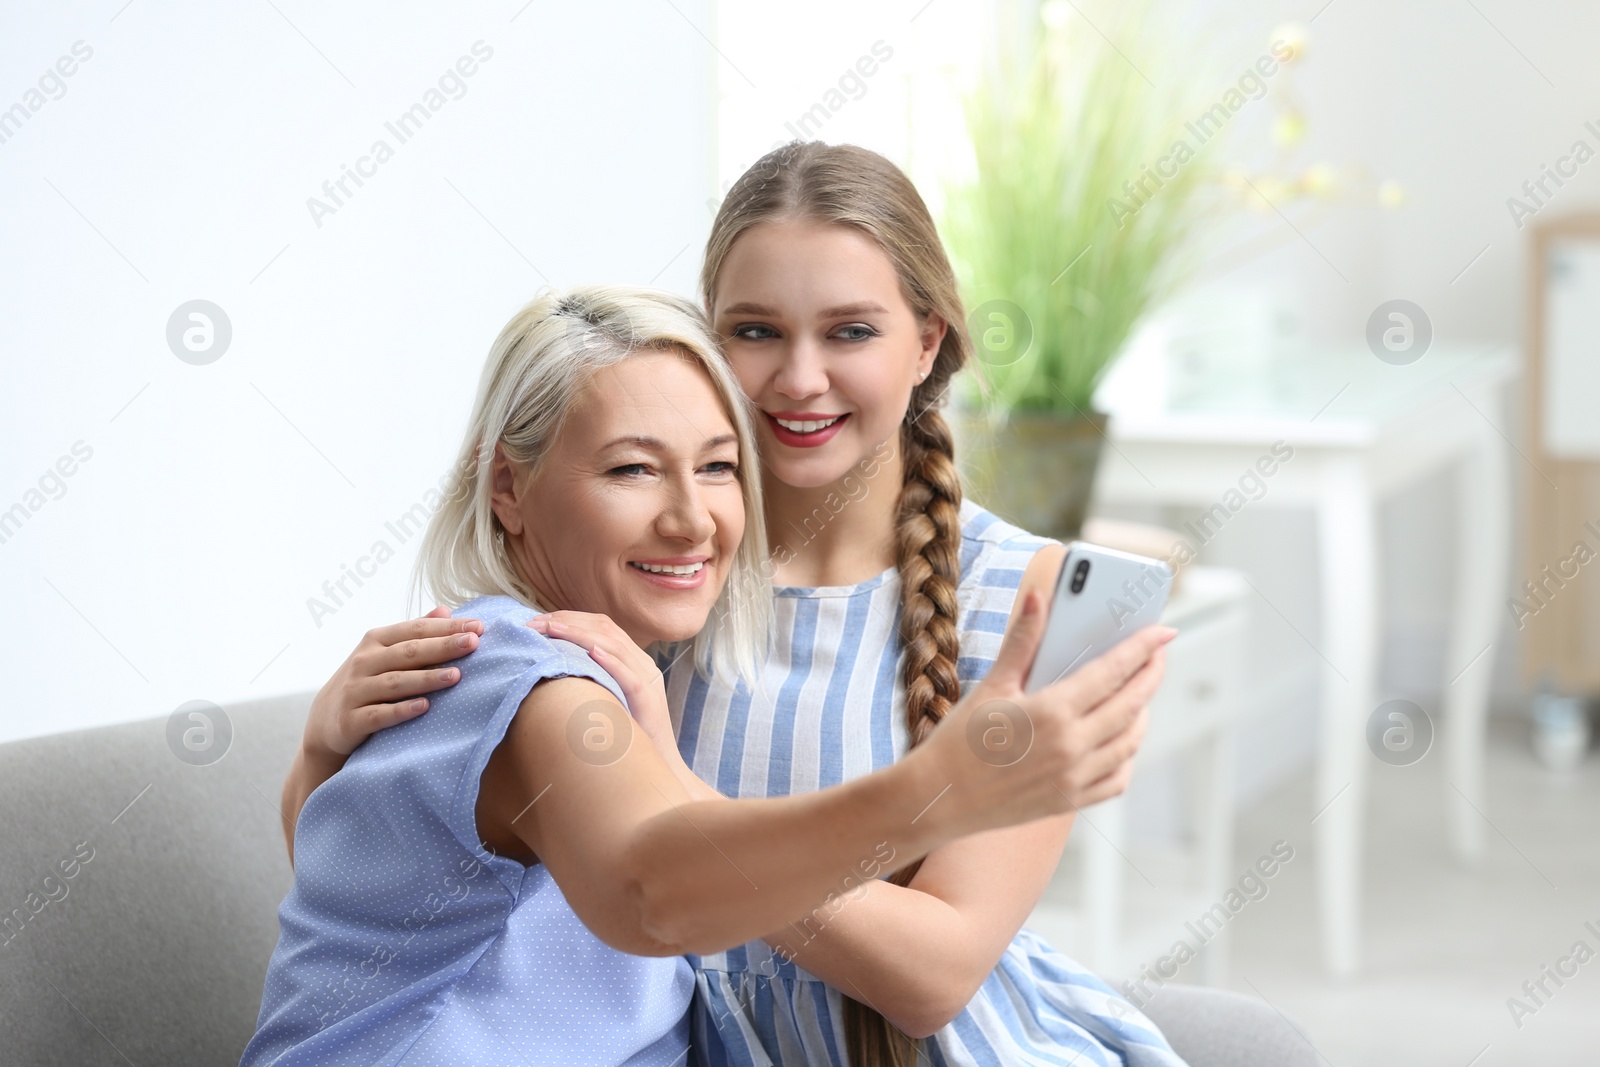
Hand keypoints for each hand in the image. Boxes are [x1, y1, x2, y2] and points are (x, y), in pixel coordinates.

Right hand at [303, 607, 483, 759]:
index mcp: (375, 641)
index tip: (478, 627)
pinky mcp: (351, 720)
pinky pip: (379, 714)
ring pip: (396, 682)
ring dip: (427, 678)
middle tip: (474, 643)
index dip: (447, 628)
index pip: (415, 630)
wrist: (326, 722)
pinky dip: (401, 710)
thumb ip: (414, 633)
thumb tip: (445, 610)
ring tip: (456, 676)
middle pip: (409, 652)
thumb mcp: (384, 653)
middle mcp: (364, 662)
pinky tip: (425, 707)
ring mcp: (356, 690)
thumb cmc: (366, 682)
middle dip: (443, 646)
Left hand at [525, 611, 678, 755]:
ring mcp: (647, 680)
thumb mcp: (605, 697)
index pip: (601, 626)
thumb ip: (590, 677)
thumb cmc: (625, 734)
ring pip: (614, 645)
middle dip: (567, 621)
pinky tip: (590, 652)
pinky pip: (630, 676)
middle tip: (533, 623)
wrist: (658, 764)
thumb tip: (552, 667)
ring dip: (579, 634)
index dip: (569, 619)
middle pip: (605, 628)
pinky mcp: (648, 701)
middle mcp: (642, 663)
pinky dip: (611, 662)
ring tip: (551, 629)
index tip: (536, 621)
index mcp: (632, 660)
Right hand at [916, 590, 1173, 836]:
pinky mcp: (1070, 801)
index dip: (1143, 648)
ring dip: (1142, 714)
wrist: (939, 798)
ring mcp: (1075, 778)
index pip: (1113, 671)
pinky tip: (1119, 740)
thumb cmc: (960, 740)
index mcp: (1053, 711)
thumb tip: (1038, 597)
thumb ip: (1023, 640)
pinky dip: (1126, 756)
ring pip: (1130, 742)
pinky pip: (1116, 779)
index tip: (1163, 632)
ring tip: (1138, 693)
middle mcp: (1072, 746)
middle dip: (1151, 675)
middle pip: (1131, 704)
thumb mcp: (993, 685)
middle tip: (1158, 655)